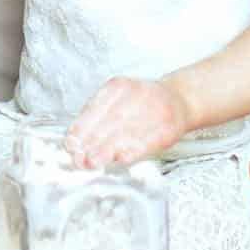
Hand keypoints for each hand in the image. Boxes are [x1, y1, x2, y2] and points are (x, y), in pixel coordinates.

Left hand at [64, 77, 188, 167]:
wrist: (179, 100)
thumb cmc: (143, 104)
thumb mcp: (119, 99)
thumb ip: (97, 116)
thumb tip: (75, 139)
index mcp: (117, 87)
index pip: (94, 108)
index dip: (81, 129)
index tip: (70, 144)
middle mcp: (134, 96)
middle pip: (107, 122)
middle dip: (90, 143)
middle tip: (77, 158)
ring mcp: (152, 111)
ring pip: (124, 133)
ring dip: (106, 150)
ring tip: (92, 162)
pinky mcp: (166, 129)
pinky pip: (146, 141)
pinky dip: (131, 152)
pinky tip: (119, 159)